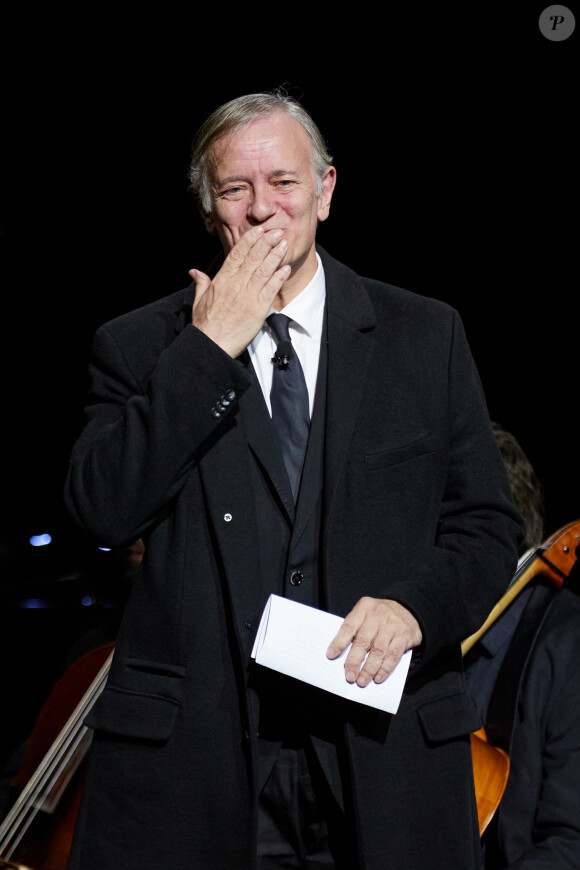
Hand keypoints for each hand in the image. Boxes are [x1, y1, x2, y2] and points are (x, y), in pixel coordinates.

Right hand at [189, 226, 289, 356]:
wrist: (212, 344)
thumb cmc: (205, 325)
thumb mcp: (199, 300)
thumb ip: (201, 283)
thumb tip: (194, 272)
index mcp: (221, 280)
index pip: (237, 254)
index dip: (250, 240)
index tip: (259, 230)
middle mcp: (235, 284)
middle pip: (253, 258)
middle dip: (266, 242)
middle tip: (278, 230)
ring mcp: (247, 296)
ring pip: (263, 270)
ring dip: (275, 255)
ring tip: (284, 243)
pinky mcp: (257, 309)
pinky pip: (270, 289)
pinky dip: (278, 278)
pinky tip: (285, 268)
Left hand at [326, 597, 421, 686]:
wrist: (409, 610)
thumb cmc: (380, 616)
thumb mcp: (367, 613)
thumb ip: (356, 628)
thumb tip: (342, 654)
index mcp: (365, 607)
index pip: (349, 626)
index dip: (339, 642)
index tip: (331, 656)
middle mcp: (378, 614)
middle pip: (363, 641)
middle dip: (354, 661)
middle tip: (349, 676)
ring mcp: (392, 625)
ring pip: (378, 651)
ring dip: (369, 669)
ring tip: (362, 680)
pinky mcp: (403, 636)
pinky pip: (392, 655)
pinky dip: (384, 669)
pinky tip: (378, 677)